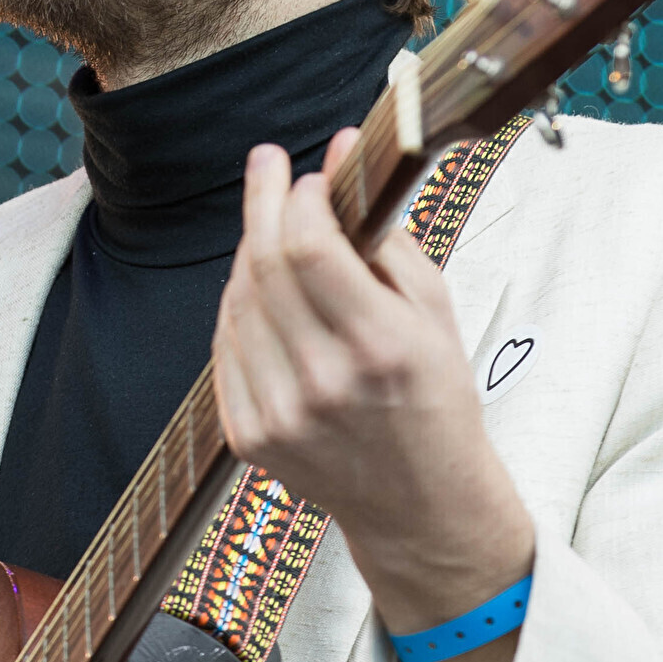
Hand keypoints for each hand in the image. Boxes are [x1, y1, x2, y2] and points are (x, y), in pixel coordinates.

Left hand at [214, 129, 537, 661]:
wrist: (422, 505)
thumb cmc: (436, 402)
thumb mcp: (435, 312)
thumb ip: (384, 233)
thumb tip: (344, 156)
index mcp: (382, 346)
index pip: (310, 247)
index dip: (298, 197)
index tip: (306, 176)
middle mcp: (325, 382)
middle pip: (265, 265)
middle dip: (263, 203)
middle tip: (268, 169)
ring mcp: (281, 414)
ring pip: (238, 302)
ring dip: (250, 254)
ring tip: (273, 231)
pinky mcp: (250, 436)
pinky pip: (226, 346)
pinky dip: (238, 307)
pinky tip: (261, 290)